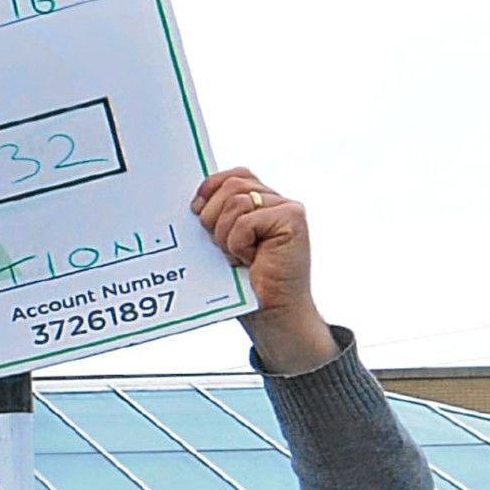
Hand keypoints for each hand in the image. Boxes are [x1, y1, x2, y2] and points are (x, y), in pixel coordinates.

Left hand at [192, 167, 334, 372]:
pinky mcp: (293, 218)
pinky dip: (239, 243)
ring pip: (236, 202)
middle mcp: (275, 201)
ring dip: (226, 235)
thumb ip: (216, 217)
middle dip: (213, 217)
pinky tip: (251, 259)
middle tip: (221, 246)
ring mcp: (287, 208)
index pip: (233, 176)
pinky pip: (246, 221)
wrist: (271, 312)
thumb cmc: (244, 283)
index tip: (195, 208)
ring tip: (239, 256)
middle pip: (231, 186)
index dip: (211, 187)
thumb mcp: (222, 244)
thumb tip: (196, 200)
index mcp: (259, 202)